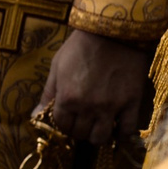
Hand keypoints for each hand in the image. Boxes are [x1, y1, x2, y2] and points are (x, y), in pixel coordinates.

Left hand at [36, 28, 152, 146]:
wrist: (113, 30)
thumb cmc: (81, 46)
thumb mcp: (57, 67)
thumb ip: (48, 94)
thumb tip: (35, 116)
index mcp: (68, 98)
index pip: (62, 126)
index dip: (64, 125)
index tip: (68, 119)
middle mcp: (88, 107)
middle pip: (81, 134)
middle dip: (79, 129)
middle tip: (83, 120)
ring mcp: (111, 107)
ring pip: (101, 138)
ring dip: (97, 135)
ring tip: (98, 124)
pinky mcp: (132, 103)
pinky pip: (127, 130)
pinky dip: (122, 134)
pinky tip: (117, 126)